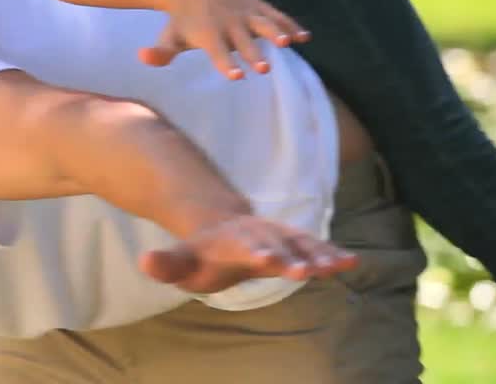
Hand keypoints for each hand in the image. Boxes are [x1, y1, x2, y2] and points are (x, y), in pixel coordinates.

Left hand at [139, 215, 357, 293]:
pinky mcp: (293, 242)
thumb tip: (144, 261)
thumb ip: (166, 264)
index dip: (256, 253)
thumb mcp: (181, 260)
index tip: (269, 262)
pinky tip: (352, 262)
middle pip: (276, 244)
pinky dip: (331, 253)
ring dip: (318, 253)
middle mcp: (258, 234)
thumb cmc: (202, 253)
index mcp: (231, 241)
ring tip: (340, 265)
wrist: (219, 225)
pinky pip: (314, 246)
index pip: (244, 248)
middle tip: (306, 271)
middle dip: (291, 256)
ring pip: (300, 243)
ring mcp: (278, 236)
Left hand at [140, 0, 309, 78]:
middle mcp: (228, 24)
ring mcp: (244, 13)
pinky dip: (289, 25)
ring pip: (262, 24)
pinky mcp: (256, 7)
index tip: (235, 75)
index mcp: (208, 35)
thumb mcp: (169, 36)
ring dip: (275, 32)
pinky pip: (275, 15)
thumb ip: (160, 52)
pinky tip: (304, 37)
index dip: (225, 63)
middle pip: (242, 41)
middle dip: (252, 53)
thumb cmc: (181, 20)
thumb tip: (142, 58)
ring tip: (288, 44)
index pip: (217, 52)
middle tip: (264, 69)